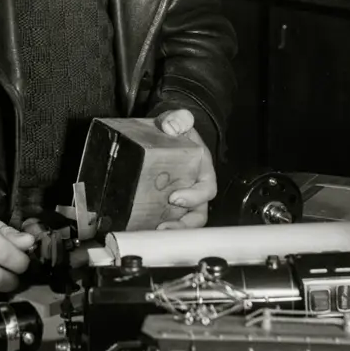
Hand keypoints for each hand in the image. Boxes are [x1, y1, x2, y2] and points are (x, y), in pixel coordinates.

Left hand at [153, 108, 217, 230]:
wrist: (165, 132)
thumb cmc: (176, 129)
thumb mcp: (178, 120)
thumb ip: (177, 119)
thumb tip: (171, 126)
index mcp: (202, 171)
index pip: (206, 190)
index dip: (194, 197)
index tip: (175, 198)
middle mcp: (195, 189)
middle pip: (197, 215)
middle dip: (183, 225)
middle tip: (163, 226)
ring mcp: (182, 199)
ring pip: (183, 222)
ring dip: (171, 230)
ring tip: (153, 231)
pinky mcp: (166, 204)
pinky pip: (167, 218)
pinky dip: (156, 225)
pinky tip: (142, 226)